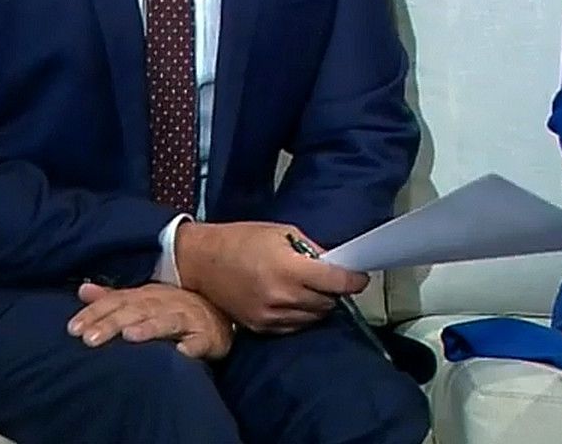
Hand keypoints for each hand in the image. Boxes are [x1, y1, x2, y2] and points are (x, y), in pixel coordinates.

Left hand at [65, 282, 233, 358]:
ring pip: (166, 322)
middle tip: (90, 339)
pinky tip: (181, 354)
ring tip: (130, 337)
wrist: (220, 312)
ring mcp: (187, 318)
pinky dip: (191, 347)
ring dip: (149, 328)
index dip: (95, 313)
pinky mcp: (207, 336)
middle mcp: (164, 304)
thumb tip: (82, 290)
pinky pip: (200, 341)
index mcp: (146, 296)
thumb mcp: (143, 300)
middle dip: (113, 323)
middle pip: (136, 311)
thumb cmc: (174, 309)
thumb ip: (112, 297)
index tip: (73, 329)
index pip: (117, 301)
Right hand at [174, 221, 368, 333]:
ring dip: (318, 304)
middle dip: (334, 290)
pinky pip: (295, 326)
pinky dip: (301, 315)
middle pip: (327, 302)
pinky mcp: (261, 327)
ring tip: (308, 288)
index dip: (354, 280)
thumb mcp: (281, 232)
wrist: (201, 261)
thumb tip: (335, 262)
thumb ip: (311, 250)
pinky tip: (293, 299)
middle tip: (329, 278)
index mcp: (288, 269)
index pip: (336, 282)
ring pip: (314, 318)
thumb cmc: (241, 240)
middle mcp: (282, 297)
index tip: (360, 277)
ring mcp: (271, 316)